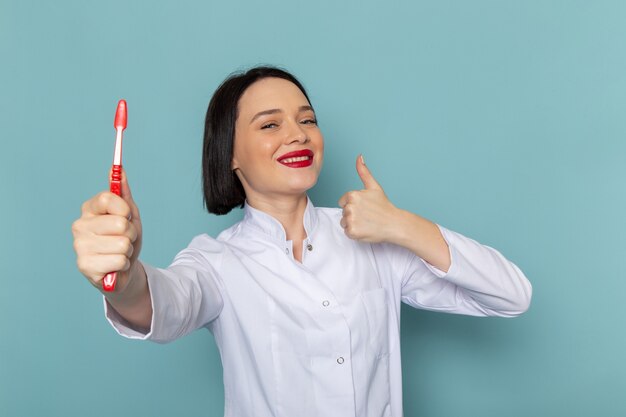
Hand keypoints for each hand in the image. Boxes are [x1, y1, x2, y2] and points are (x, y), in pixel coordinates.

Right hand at [72, 169, 142, 292]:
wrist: (123, 269)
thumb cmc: (125, 238)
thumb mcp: (130, 214)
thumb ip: (124, 192)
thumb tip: (119, 169)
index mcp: (89, 209)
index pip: (107, 197)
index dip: (124, 209)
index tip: (126, 216)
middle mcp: (79, 225)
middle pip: (120, 224)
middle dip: (131, 233)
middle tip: (124, 239)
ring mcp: (79, 246)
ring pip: (123, 244)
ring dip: (128, 250)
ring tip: (119, 253)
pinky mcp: (84, 266)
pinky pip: (120, 260)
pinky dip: (123, 264)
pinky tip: (114, 266)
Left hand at [338, 155, 399, 242]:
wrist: (394, 224)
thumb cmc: (384, 206)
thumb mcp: (374, 187)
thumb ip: (363, 171)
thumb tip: (359, 156)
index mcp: (352, 195)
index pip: (343, 202)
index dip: (353, 205)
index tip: (365, 207)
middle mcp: (350, 207)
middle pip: (343, 212)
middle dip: (353, 214)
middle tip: (367, 215)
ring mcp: (351, 220)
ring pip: (344, 222)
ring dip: (353, 224)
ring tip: (366, 222)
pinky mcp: (352, 232)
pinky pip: (347, 232)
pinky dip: (355, 233)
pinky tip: (365, 229)